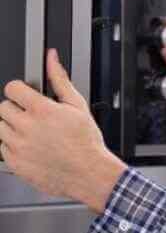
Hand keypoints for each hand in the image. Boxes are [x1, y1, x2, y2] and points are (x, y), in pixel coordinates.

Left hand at [0, 50, 126, 212]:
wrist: (89, 174)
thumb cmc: (86, 143)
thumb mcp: (78, 106)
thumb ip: (60, 80)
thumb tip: (51, 58)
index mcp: (42, 110)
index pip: (12, 89)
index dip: (20, 91)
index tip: (25, 98)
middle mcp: (27, 127)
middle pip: (3, 108)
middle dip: (16, 110)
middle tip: (32, 118)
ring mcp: (18, 146)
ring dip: (11, 128)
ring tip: (30, 134)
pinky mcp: (14, 163)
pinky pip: (1, 149)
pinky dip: (12, 147)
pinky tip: (30, 148)